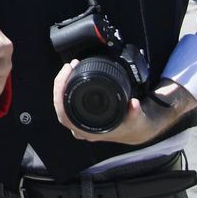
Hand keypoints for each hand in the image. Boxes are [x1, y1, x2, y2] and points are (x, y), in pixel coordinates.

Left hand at [51, 60, 196, 144]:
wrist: (136, 129)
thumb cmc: (134, 126)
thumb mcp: (137, 120)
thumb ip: (135, 113)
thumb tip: (134, 104)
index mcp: (90, 130)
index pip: (64, 115)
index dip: (59, 97)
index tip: (63, 79)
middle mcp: (82, 127)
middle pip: (61, 105)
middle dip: (61, 83)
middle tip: (69, 66)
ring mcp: (81, 120)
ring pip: (64, 101)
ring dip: (64, 83)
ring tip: (71, 67)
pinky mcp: (83, 112)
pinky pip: (69, 99)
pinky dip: (68, 85)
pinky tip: (72, 73)